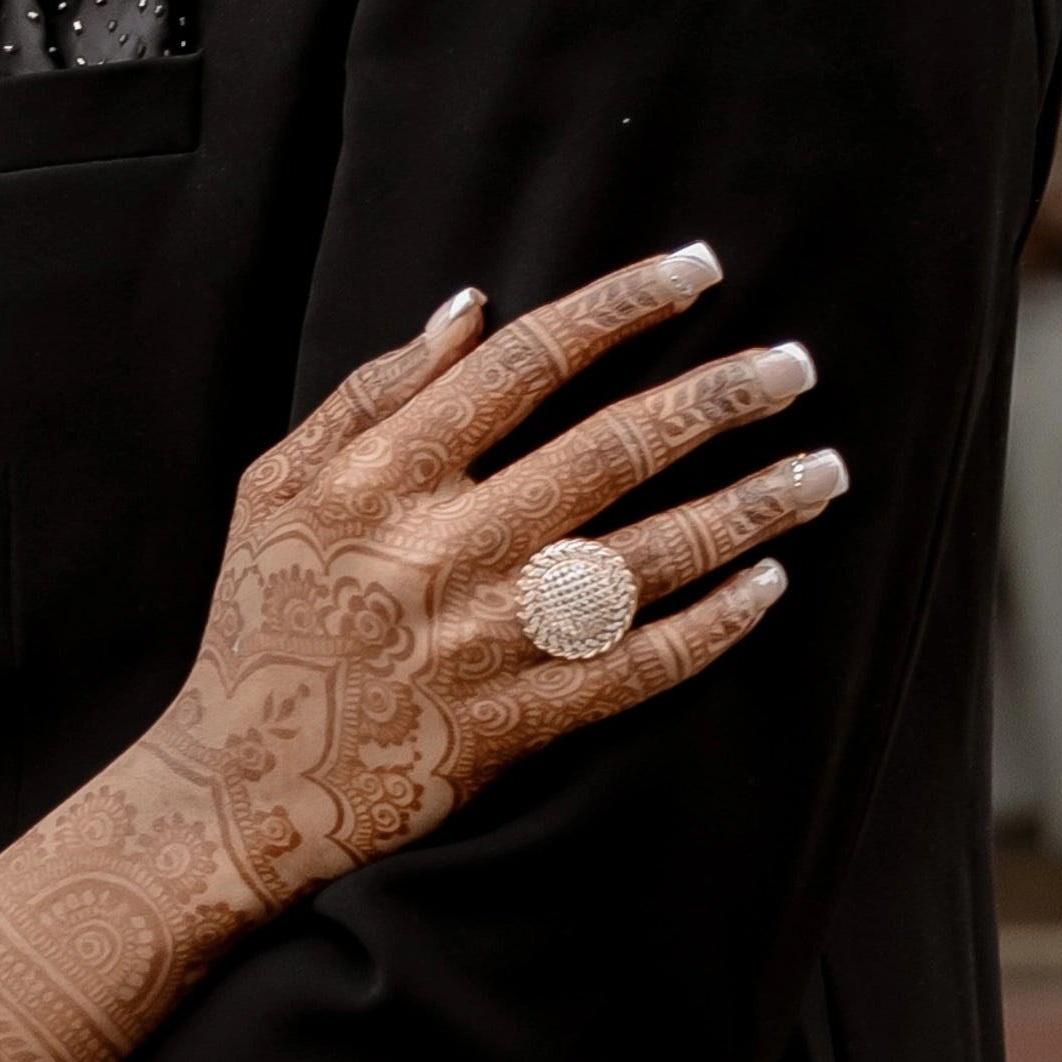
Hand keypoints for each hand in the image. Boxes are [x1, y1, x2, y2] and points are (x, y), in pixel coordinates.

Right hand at [136, 244, 837, 918]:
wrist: (239, 791)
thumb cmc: (262, 620)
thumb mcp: (276, 486)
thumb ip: (369, 393)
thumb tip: (472, 308)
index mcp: (381, 479)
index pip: (525, 362)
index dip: (622, 306)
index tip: (699, 270)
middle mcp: (443, 552)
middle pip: (610, 451)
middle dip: (718, 399)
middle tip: (795, 365)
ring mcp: (486, 643)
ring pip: (647, 558)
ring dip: (748, 508)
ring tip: (822, 469)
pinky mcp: (516, 724)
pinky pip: (638, 668)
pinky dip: (712, 627)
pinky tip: (770, 583)